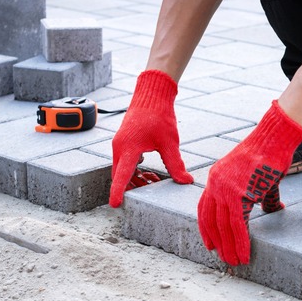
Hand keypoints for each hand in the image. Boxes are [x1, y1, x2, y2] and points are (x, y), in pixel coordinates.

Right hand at [109, 70, 192, 207]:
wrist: (152, 95)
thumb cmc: (159, 115)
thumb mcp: (169, 143)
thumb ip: (176, 164)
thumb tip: (186, 181)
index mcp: (128, 148)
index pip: (121, 175)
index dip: (118, 192)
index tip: (114, 205)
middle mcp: (120, 148)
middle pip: (121, 176)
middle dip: (133, 187)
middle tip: (152, 189)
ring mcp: (120, 145)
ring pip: (123, 170)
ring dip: (136, 179)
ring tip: (155, 181)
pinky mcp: (124, 143)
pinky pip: (126, 163)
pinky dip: (136, 170)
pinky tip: (150, 172)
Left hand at [197, 101, 301, 264]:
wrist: (275, 139)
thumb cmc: (270, 154)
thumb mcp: (260, 178)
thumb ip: (261, 197)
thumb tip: (272, 209)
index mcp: (216, 177)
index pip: (205, 208)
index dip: (207, 229)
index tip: (210, 244)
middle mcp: (215, 183)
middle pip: (211, 220)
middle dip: (218, 242)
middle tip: (224, 258)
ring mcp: (225, 188)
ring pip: (223, 226)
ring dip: (229, 247)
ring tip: (235, 262)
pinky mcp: (239, 193)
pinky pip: (238, 224)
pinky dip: (241, 242)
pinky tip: (245, 253)